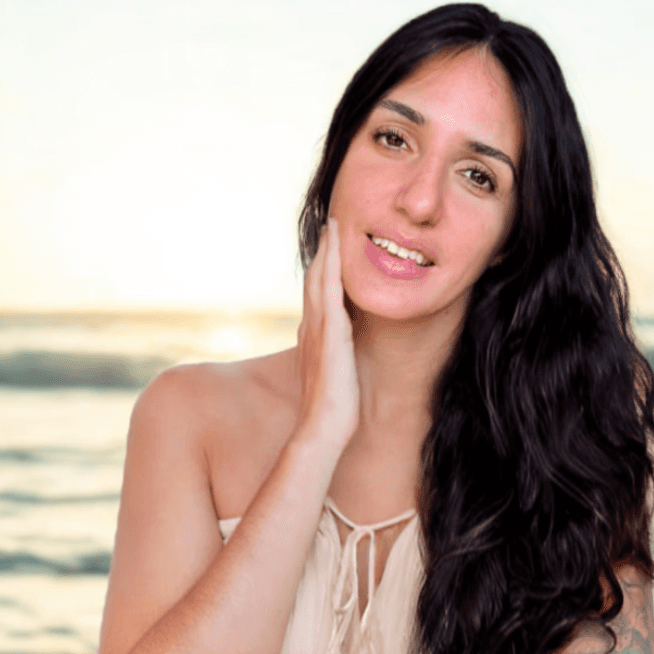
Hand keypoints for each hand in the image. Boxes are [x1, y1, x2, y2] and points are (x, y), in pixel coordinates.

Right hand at [295, 218, 358, 449]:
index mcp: (314, 338)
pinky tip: (338, 253)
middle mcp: (312, 329)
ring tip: (334, 228)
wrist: (323, 428)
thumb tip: (341, 353)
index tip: (330, 248)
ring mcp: (319, 331)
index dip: (322, 270)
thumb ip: (334, 359)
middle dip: (324, 252)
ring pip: (321, 282)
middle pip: (316, 281)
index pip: (317, 296)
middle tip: (331, 224)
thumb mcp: (333, 376)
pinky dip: (333, 271)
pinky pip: (331, 294)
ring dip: (327, 253)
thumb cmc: (332, 410)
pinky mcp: (331, 336)